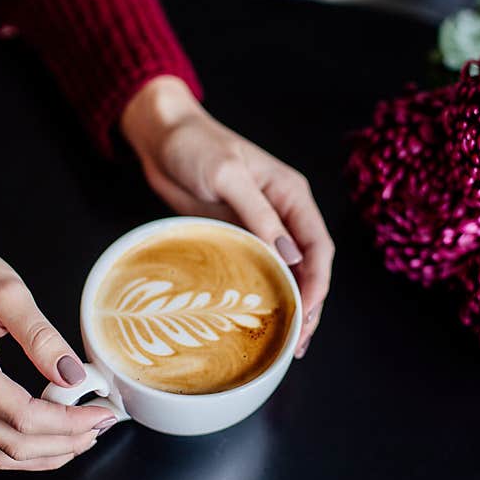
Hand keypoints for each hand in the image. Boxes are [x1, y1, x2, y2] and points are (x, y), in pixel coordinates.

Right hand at [0, 216, 116, 470]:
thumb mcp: (9, 292)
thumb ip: (42, 337)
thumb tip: (73, 376)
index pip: (22, 415)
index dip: (67, 422)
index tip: (101, 413)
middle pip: (12, 443)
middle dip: (63, 442)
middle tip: (102, 425)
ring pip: (0, 452)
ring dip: (46, 453)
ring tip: (85, 435)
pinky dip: (26, 448)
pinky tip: (55, 437)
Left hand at [121, 76, 333, 355]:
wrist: (161, 136)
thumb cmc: (194, 145)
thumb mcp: (227, 175)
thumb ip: (258, 214)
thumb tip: (289, 257)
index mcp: (292, 195)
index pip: (319, 247)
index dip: (318, 284)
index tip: (305, 314)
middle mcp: (283, 214)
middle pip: (309, 267)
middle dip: (309, 306)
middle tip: (297, 343)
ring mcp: (261, 229)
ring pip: (286, 275)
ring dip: (289, 307)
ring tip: (285, 343)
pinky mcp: (237, 237)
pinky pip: (257, 272)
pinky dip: (263, 297)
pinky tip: (258, 322)